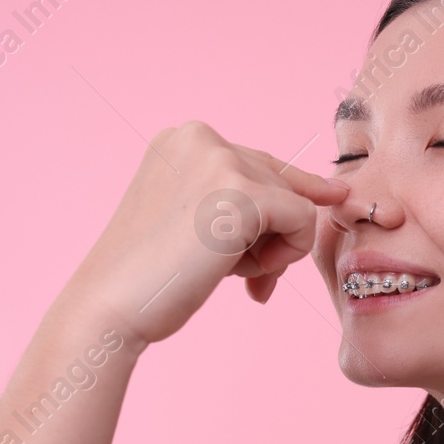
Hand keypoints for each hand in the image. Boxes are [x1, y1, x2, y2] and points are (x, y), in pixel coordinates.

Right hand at [54, 121, 348, 346]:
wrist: (110, 306)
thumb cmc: (152, 278)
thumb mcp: (198, 223)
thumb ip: (244, 204)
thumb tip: (329, 193)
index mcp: (181, 139)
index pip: (259, 163)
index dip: (286, 200)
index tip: (333, 197)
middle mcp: (200, 137)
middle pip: (280, 183)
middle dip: (272, 238)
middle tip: (249, 283)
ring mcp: (221, 159)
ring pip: (295, 203)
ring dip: (276, 252)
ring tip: (233, 278)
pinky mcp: (243, 192)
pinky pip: (303, 221)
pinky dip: (288, 256)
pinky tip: (250, 278)